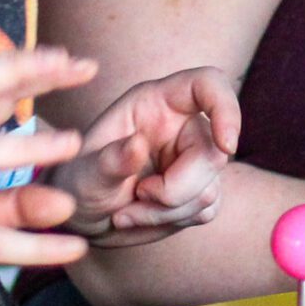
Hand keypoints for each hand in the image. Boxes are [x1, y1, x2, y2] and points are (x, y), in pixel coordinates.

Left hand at [49, 66, 240, 246]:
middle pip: (214, 151)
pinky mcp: (198, 191)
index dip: (226, 108)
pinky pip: (206, 209)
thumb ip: (110, 159)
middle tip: (138, 196)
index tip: (226, 144)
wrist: (81, 215)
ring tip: (127, 210)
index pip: (208, 84)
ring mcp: (193, 159)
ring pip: (210, 188)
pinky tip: (141, 216)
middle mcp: (180, 126)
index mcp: (156, 102)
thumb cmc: (78, 181)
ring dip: (168, 210)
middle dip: (178, 188)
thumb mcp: (84, 172)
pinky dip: (172, 221)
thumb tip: (137, 145)